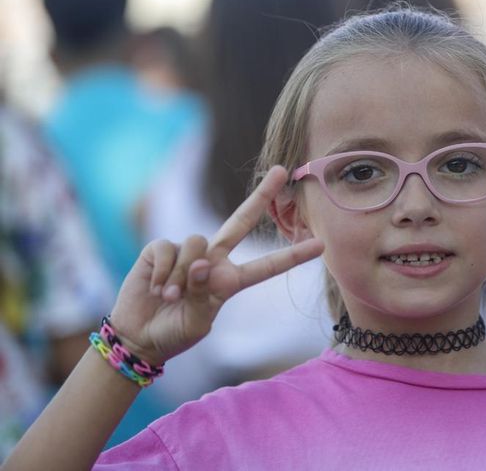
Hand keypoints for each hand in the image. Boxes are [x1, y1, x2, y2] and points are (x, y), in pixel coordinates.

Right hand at [107, 166, 323, 364]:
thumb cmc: (174, 332)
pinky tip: (155, 288)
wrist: (140, 338)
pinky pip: (168, 249)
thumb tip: (201, 263)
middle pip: (240, 222)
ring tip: (170, 297)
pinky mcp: (160, 249)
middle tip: (281, 172)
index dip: (293, 256)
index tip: (321, 245)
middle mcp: (213, 260)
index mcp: (231, 281)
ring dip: (182, 276)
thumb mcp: (198, 321)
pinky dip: (161, 273)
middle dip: (261, 196)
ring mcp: (187, 252)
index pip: (267, 266)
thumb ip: (204, 294)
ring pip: (197, 243)